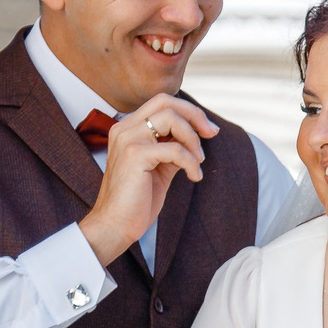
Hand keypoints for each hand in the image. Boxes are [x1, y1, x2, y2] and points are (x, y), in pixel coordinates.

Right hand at [79, 95, 217, 263]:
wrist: (116, 226)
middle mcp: (124, 129)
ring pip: (171, 118)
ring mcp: (127, 139)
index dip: (189, 112)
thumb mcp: (160, 168)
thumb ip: (173, 148)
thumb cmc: (137, 201)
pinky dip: (190, 162)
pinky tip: (193, 176)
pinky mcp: (134, 155)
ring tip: (198, 161)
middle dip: (194, 114)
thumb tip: (198, 135)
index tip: (208, 131)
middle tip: (211, 134)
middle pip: (165, 101)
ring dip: (193, 139)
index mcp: (128, 129)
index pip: (161, 103)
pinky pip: (175, 149)